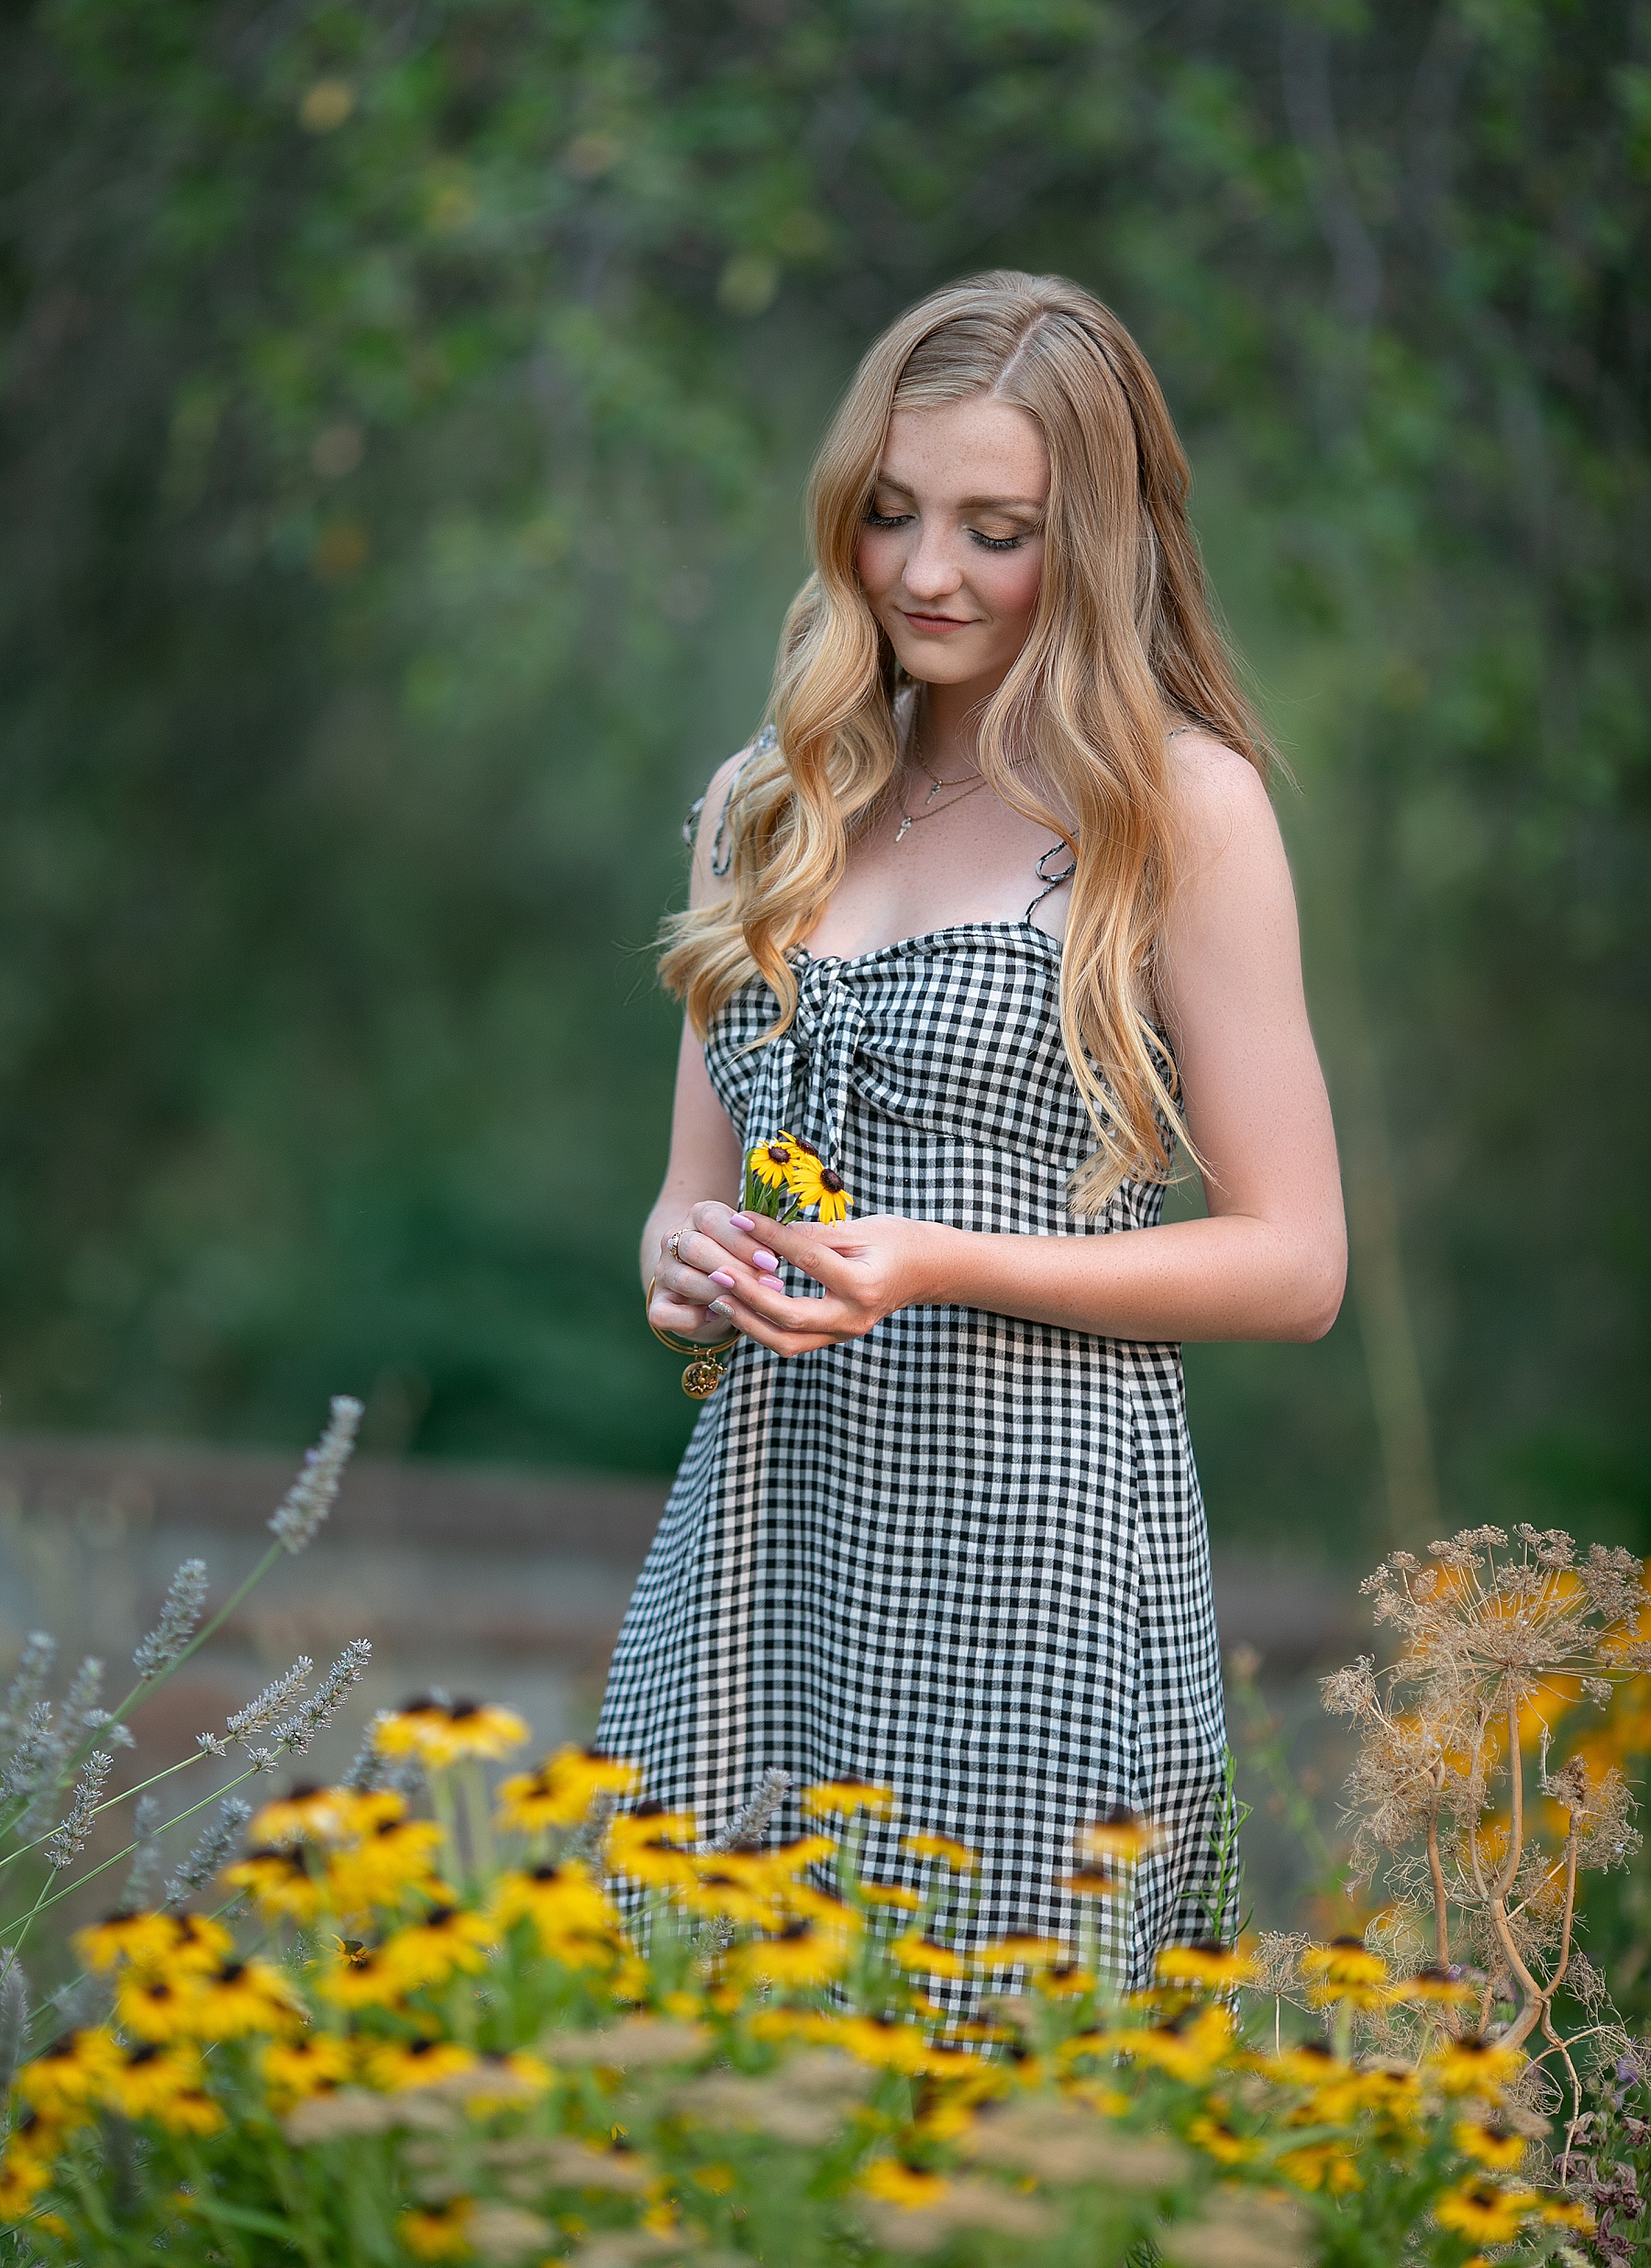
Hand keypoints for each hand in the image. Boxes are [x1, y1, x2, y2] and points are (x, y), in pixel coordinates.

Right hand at [649, 1201, 786, 1341]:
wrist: (707, 1281)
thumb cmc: (740, 1257)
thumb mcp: (753, 1242)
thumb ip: (764, 1241)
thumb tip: (786, 1244)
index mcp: (699, 1215)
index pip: (712, 1219)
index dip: (741, 1241)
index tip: (771, 1261)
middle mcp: (674, 1240)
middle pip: (695, 1247)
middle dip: (734, 1268)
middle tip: (768, 1284)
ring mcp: (663, 1272)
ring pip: (683, 1279)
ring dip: (719, 1293)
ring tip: (750, 1302)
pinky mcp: (658, 1304)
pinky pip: (665, 1313)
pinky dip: (692, 1318)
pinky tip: (718, 1316)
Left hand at [695, 1212, 950, 1356]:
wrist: (929, 1272)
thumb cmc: (898, 1241)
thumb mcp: (862, 1229)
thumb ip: (816, 1234)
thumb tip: (768, 1229)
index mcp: (864, 1284)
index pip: (808, 1259)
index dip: (772, 1237)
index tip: (741, 1218)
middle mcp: (853, 1317)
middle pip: (790, 1318)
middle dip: (749, 1297)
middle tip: (717, 1273)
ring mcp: (844, 1333)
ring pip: (785, 1342)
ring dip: (748, 1321)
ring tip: (718, 1296)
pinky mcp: (833, 1337)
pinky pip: (791, 1341)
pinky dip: (761, 1326)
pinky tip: (738, 1306)